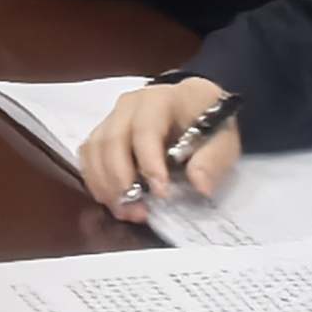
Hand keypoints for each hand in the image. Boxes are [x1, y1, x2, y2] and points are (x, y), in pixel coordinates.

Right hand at [78, 76, 241, 216]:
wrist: (194, 103)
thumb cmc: (208, 120)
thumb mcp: (223, 138)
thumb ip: (212, 160)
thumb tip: (199, 185)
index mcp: (160, 100)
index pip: (145, 130)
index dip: (149, 164)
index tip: (161, 194)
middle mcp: (129, 105)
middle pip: (111, 140)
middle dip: (119, 180)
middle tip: (136, 211)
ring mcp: (113, 116)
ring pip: (94, 148)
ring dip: (104, 184)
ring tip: (125, 211)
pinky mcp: (104, 130)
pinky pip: (88, 154)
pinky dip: (95, 179)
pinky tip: (111, 199)